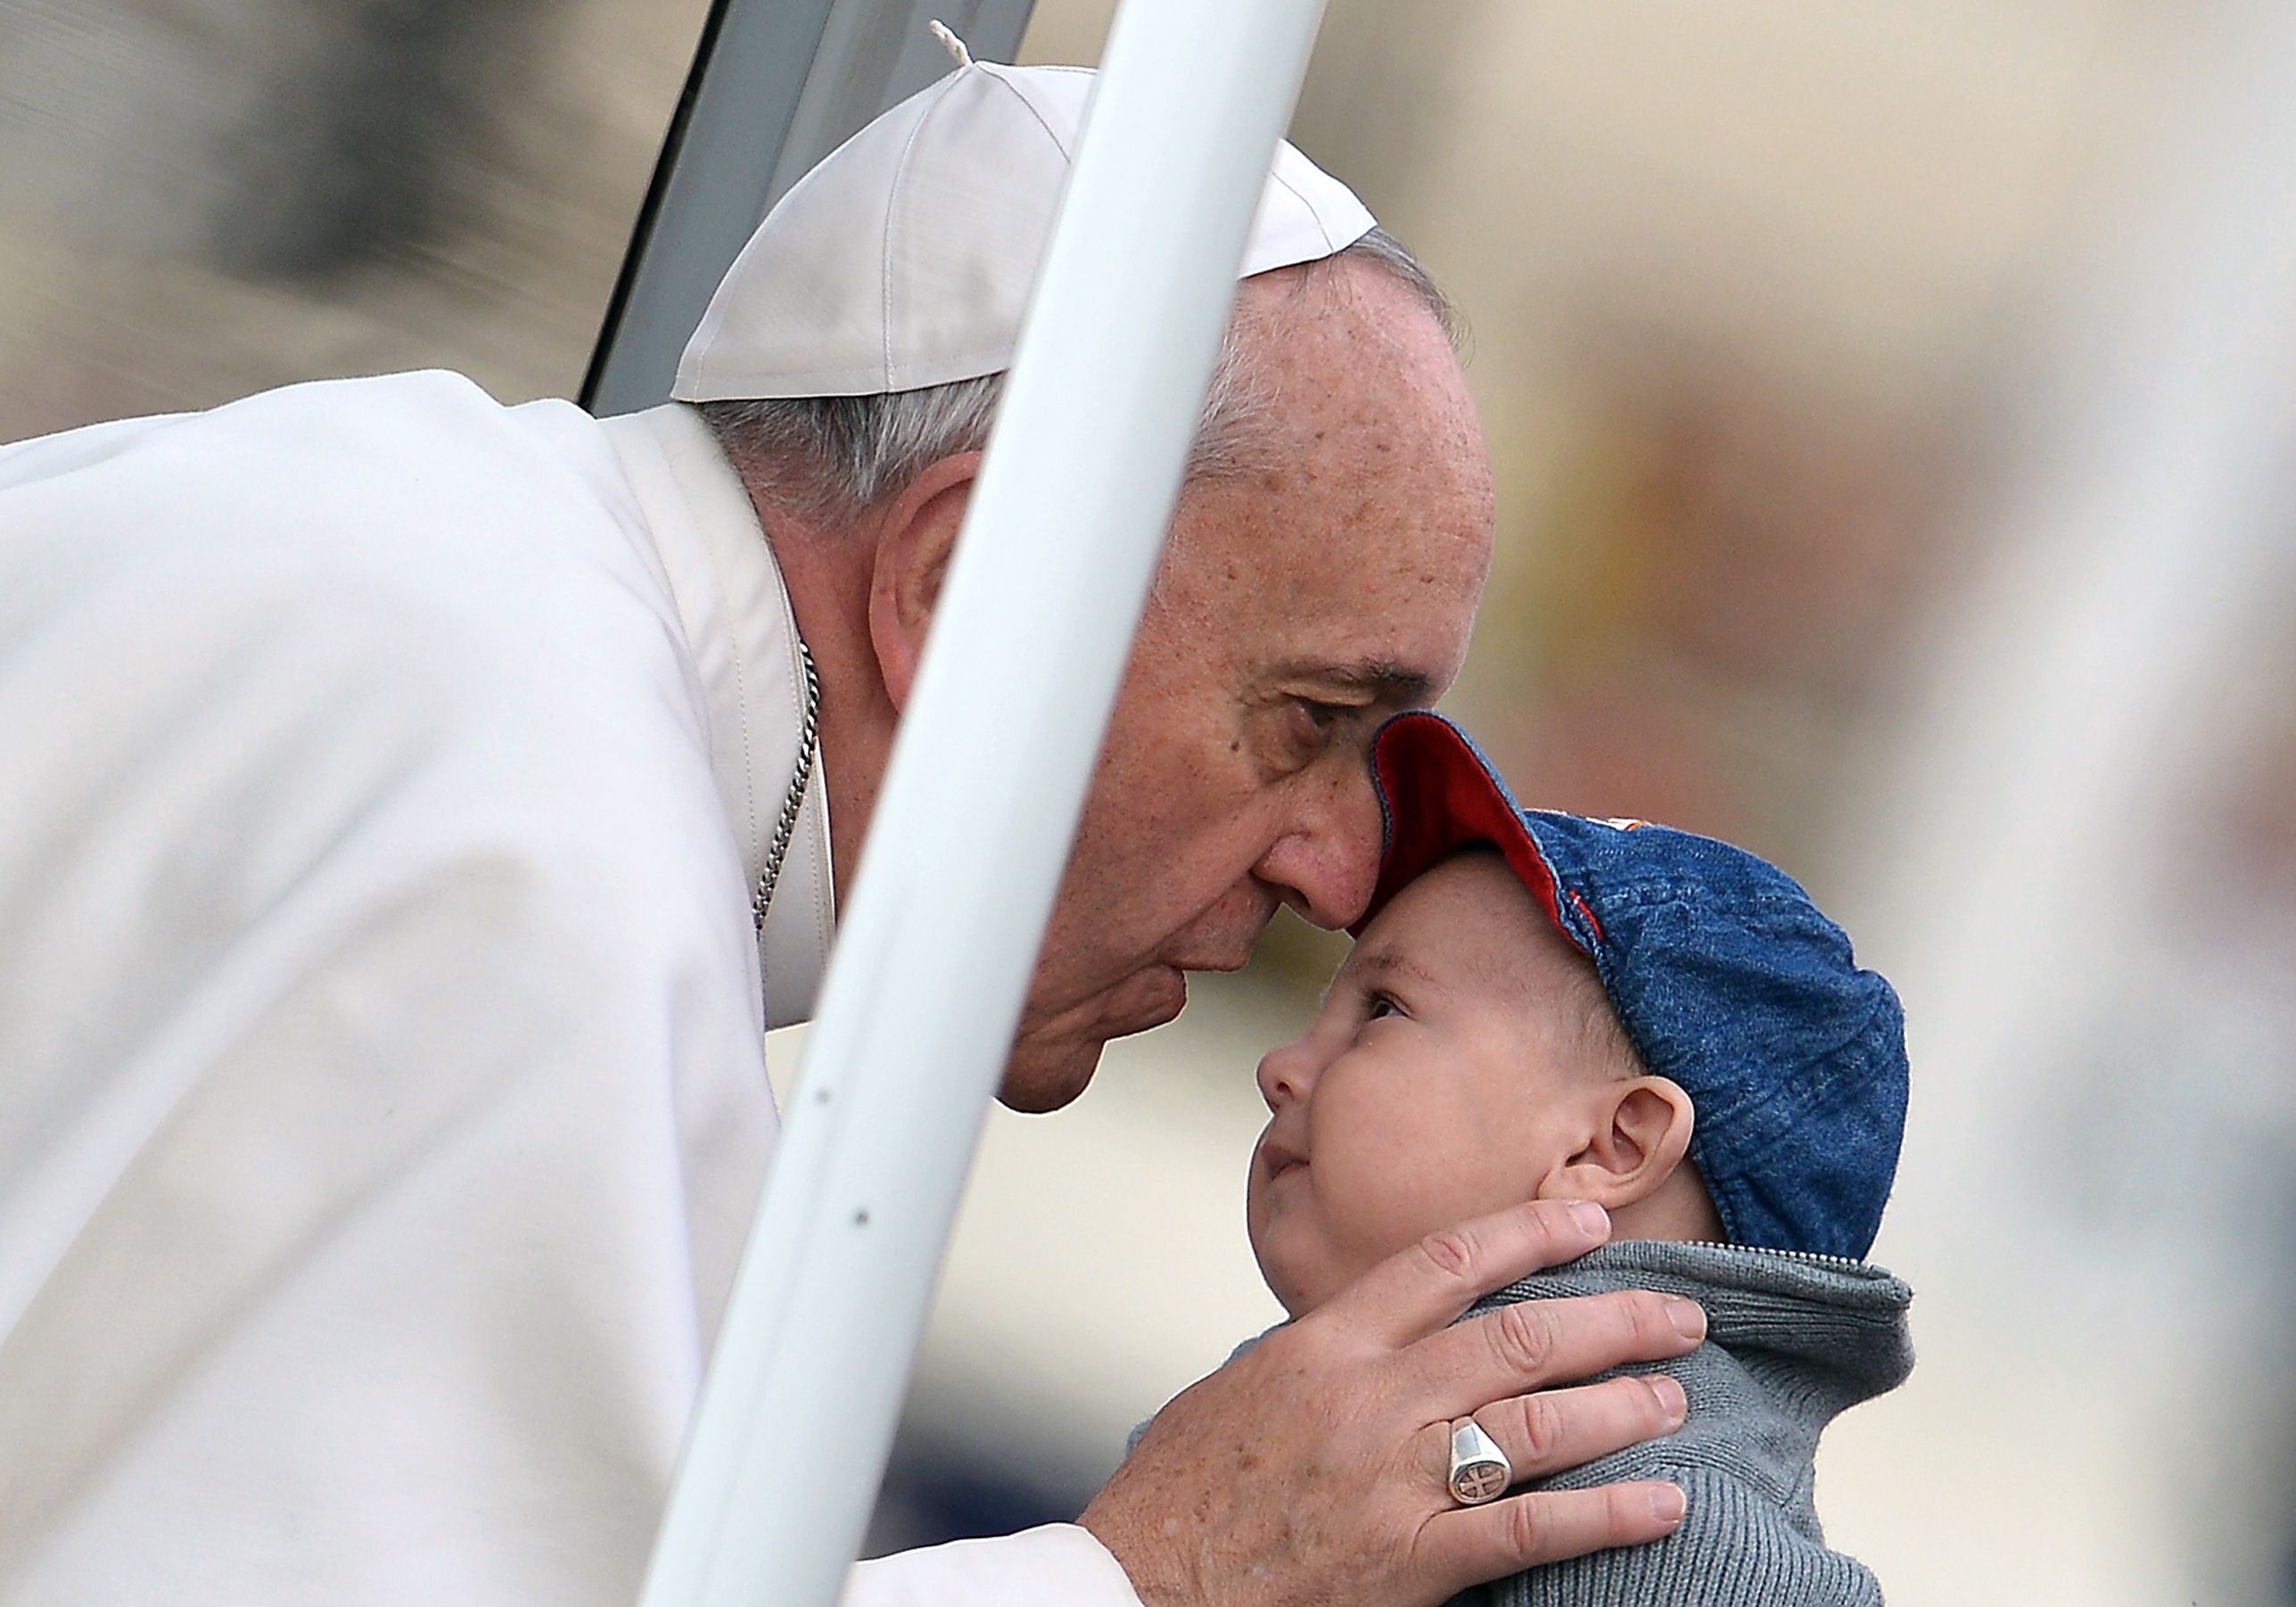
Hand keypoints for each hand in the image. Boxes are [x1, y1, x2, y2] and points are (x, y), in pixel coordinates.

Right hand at [1078, 1200, 1700, 1606]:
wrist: (1136, 1586)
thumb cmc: (1179, 1492)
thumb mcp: (1241, 1389)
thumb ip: (1319, 1355)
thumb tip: (1381, 1331)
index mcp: (1325, 1344)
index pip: (1445, 1263)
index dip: (1529, 1235)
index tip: (1588, 1223)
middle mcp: (1368, 1398)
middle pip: (1516, 1336)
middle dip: (1612, 1320)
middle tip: (1677, 1314)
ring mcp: (1392, 1480)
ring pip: (1535, 1425)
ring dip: (1620, 1407)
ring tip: (1672, 1396)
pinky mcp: (1410, 1562)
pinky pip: (1529, 1530)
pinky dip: (1605, 1515)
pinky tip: (1662, 1504)